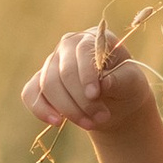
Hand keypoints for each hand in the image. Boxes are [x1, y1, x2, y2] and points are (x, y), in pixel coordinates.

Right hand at [21, 25, 158, 135]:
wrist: (115, 102)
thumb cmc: (125, 86)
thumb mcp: (133, 83)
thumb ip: (121, 80)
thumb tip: (104, 83)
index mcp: (94, 39)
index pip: (83, 51)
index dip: (86, 74)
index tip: (95, 95)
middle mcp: (69, 46)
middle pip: (63, 71)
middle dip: (81, 99)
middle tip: (101, 118)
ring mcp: (52, 62)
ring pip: (47, 84)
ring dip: (67, 109)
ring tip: (90, 124)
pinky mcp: (40, 81)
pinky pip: (30, 93)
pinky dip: (40, 109)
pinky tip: (57, 122)